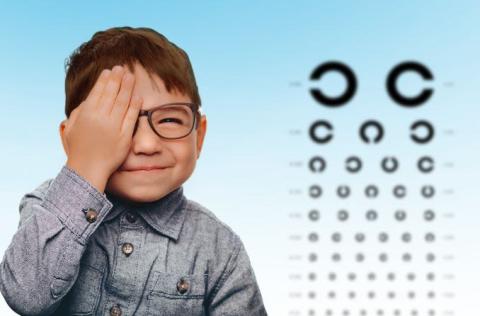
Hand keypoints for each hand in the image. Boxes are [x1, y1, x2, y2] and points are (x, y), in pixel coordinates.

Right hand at [62, 65, 142, 192]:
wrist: (88, 169)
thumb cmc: (78, 148)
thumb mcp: (71, 127)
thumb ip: (78, 112)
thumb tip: (88, 99)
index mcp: (86, 114)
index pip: (98, 92)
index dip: (105, 80)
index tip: (109, 71)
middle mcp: (101, 118)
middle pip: (112, 93)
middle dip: (118, 78)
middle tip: (122, 68)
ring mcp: (113, 127)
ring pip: (123, 102)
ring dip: (128, 87)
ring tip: (131, 77)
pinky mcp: (124, 136)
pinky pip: (132, 117)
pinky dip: (135, 105)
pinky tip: (138, 96)